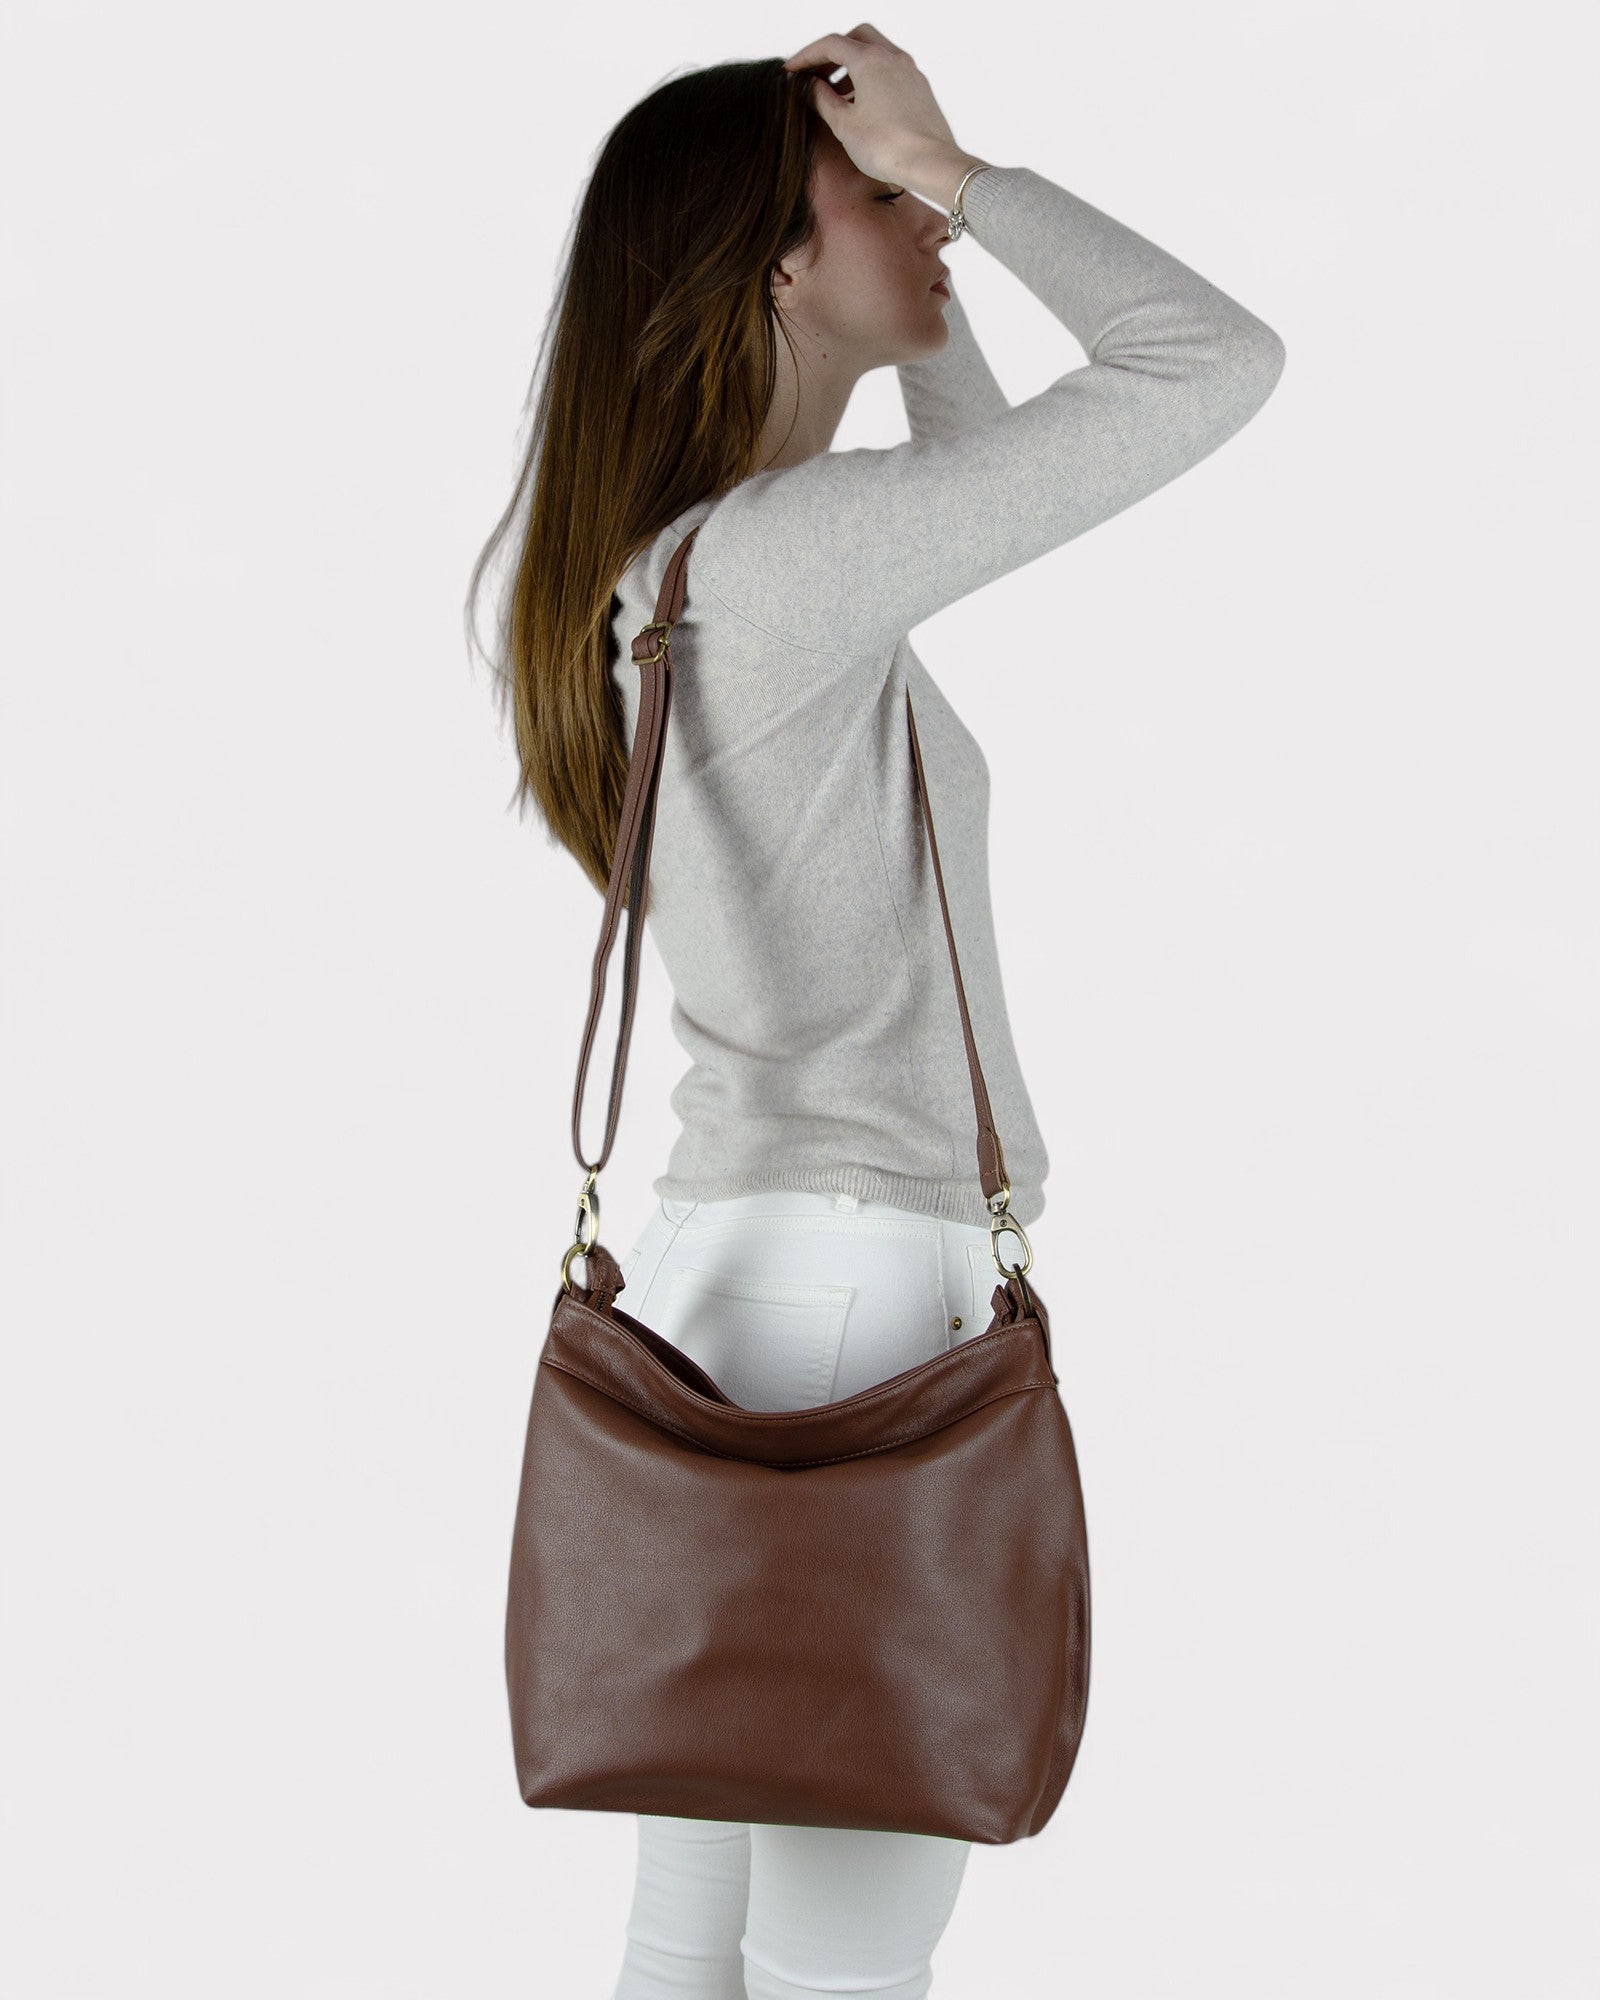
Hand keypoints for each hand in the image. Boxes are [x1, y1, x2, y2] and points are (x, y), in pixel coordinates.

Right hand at [782, 24, 983, 205]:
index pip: (831, 44)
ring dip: (853, 67)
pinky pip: (891, 70)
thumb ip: (822, 100)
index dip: (807, 56)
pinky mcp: (920, 88)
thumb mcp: (844, 125)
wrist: (931, 164)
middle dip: (833, 53)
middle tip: (817, 75)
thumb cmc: (888, 147)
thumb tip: (810, 87)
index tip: (792, 71)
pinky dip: (872, 77)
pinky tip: (864, 104)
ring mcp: (909, 71)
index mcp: (870, 60)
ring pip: (876, 53)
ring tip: (838, 95)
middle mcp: (892, 57)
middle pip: (856, 38)